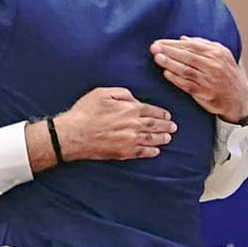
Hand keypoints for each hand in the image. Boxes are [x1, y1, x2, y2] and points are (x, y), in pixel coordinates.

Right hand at [56, 87, 176, 160]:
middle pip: (154, 125)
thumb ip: (122, 94)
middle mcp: (133, 125)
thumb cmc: (86, 112)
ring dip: (162, 138)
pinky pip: (142, 153)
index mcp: (129, 109)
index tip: (167, 115)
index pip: (151, 110)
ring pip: (151, 139)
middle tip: (173, 127)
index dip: (161, 113)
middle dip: (166, 126)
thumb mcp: (102, 93)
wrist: (74, 134)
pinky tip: (156, 151)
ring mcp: (130, 140)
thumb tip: (134, 99)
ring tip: (168, 138)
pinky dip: (151, 152)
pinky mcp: (123, 152)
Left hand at [150, 37, 247, 121]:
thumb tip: (183, 39)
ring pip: (186, 70)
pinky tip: (166, 73)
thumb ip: (203, 45)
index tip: (160, 42)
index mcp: (217, 53)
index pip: (191, 46)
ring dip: (170, 64)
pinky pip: (188, 85)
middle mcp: (214, 66)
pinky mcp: (205, 93)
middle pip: (187, 56)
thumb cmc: (227, 73)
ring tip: (157, 58)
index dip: (174, 44)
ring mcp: (209, 80)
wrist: (239, 97)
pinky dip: (176, 79)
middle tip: (154, 48)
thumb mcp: (222, 55)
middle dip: (169, 51)